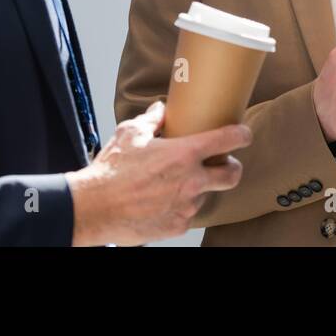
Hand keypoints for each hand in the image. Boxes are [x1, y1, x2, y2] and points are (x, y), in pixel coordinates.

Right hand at [66, 100, 250, 245]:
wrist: (92, 209)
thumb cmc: (110, 171)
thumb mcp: (130, 134)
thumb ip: (152, 119)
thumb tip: (161, 109)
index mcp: (185, 154)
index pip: (229, 139)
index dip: (242, 135)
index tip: (243, 134)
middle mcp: (192, 181)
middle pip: (232, 174)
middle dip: (232, 167)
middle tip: (222, 164)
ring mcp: (186, 206)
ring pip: (206, 195)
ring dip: (198, 189)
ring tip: (175, 184)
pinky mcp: (177, 226)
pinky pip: (188, 215)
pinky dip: (180, 207)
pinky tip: (163, 201)